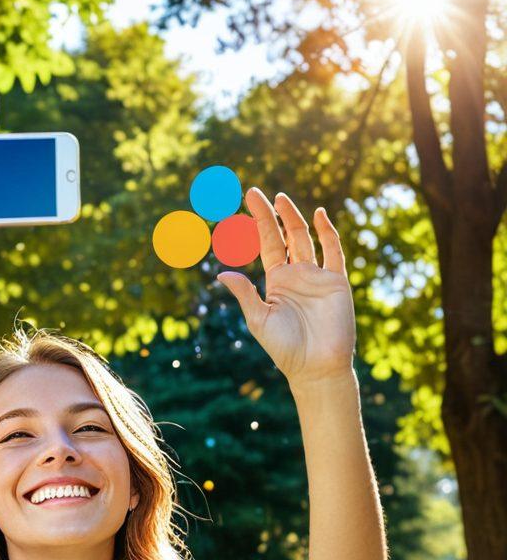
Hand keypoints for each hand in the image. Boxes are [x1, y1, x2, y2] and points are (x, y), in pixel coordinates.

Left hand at [216, 189, 355, 387]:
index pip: (266, 244)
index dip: (258, 223)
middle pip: (284, 236)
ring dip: (294, 218)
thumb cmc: (285, 348)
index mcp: (277, 282)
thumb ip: (245, 294)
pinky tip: (319, 215)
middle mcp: (296, 275)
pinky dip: (327, 233)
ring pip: (306, 239)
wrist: (316, 367)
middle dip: (272, 215)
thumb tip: (222, 273)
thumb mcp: (259, 319)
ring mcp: (317, 276)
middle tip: (257, 193)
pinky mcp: (336, 282)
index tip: (248, 201)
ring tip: (280, 198)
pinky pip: (334, 252)